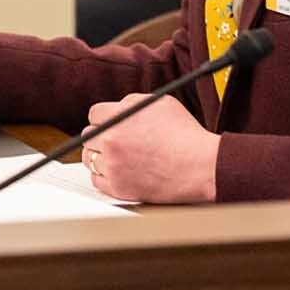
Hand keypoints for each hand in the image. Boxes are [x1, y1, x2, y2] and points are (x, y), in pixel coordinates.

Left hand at [80, 93, 218, 202]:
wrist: (201, 167)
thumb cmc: (185, 135)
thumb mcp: (159, 102)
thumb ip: (131, 101)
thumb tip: (117, 107)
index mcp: (118, 118)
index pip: (94, 114)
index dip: (105, 117)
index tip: (110, 123)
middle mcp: (111, 142)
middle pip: (88, 136)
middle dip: (101, 135)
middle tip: (115, 139)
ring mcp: (113, 166)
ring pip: (89, 159)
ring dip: (100, 156)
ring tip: (117, 156)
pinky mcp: (118, 188)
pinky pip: (96, 180)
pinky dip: (104, 176)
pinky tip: (118, 171)